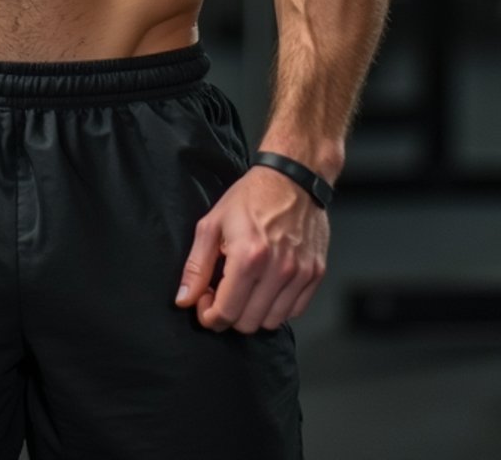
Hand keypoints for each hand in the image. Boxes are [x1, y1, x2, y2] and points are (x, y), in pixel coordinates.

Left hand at [174, 166, 327, 332]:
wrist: (293, 177)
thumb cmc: (250, 197)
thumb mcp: (212, 223)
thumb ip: (196, 266)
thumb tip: (184, 300)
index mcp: (248, 257)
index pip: (225, 313)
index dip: (209, 315)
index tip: (205, 301)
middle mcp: (278, 270)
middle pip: (248, 323)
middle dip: (229, 314)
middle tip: (224, 292)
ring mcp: (300, 274)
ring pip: (271, 322)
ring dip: (254, 312)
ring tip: (246, 288)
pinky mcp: (316, 273)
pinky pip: (294, 311)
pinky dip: (278, 306)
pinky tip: (267, 285)